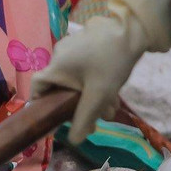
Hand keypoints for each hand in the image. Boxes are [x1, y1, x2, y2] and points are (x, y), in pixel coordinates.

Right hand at [33, 0, 170, 142]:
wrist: (134, 30)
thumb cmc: (111, 63)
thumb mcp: (98, 97)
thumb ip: (84, 121)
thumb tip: (74, 140)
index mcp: (56, 67)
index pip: (37, 87)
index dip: (40, 104)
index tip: (54, 117)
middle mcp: (60, 55)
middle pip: (62, 88)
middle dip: (78, 106)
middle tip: (95, 120)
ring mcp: (74, 46)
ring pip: (77, 80)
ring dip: (92, 97)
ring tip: (110, 108)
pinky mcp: (88, 42)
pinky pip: (85, 68)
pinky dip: (96, 82)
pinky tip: (113, 91)